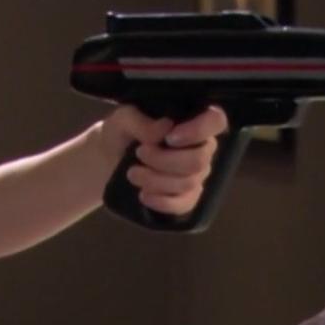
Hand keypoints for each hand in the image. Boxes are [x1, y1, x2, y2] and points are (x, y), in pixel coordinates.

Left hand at [96, 105, 227, 216]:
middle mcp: (201, 147)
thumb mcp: (123, 119)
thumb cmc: (122, 132)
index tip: (169, 138)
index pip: (216, 121)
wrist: (109, 158)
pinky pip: (184, 204)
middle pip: (199, 160)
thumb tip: (166, 127)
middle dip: (164, 160)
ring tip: (132, 173)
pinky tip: (144, 195)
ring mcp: (196, 174)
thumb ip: (142, 121)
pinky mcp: (186, 197)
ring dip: (156, 180)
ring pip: (188, 183)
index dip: (198, 131)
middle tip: (139, 153)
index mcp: (192, 120)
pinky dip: (162, 201)